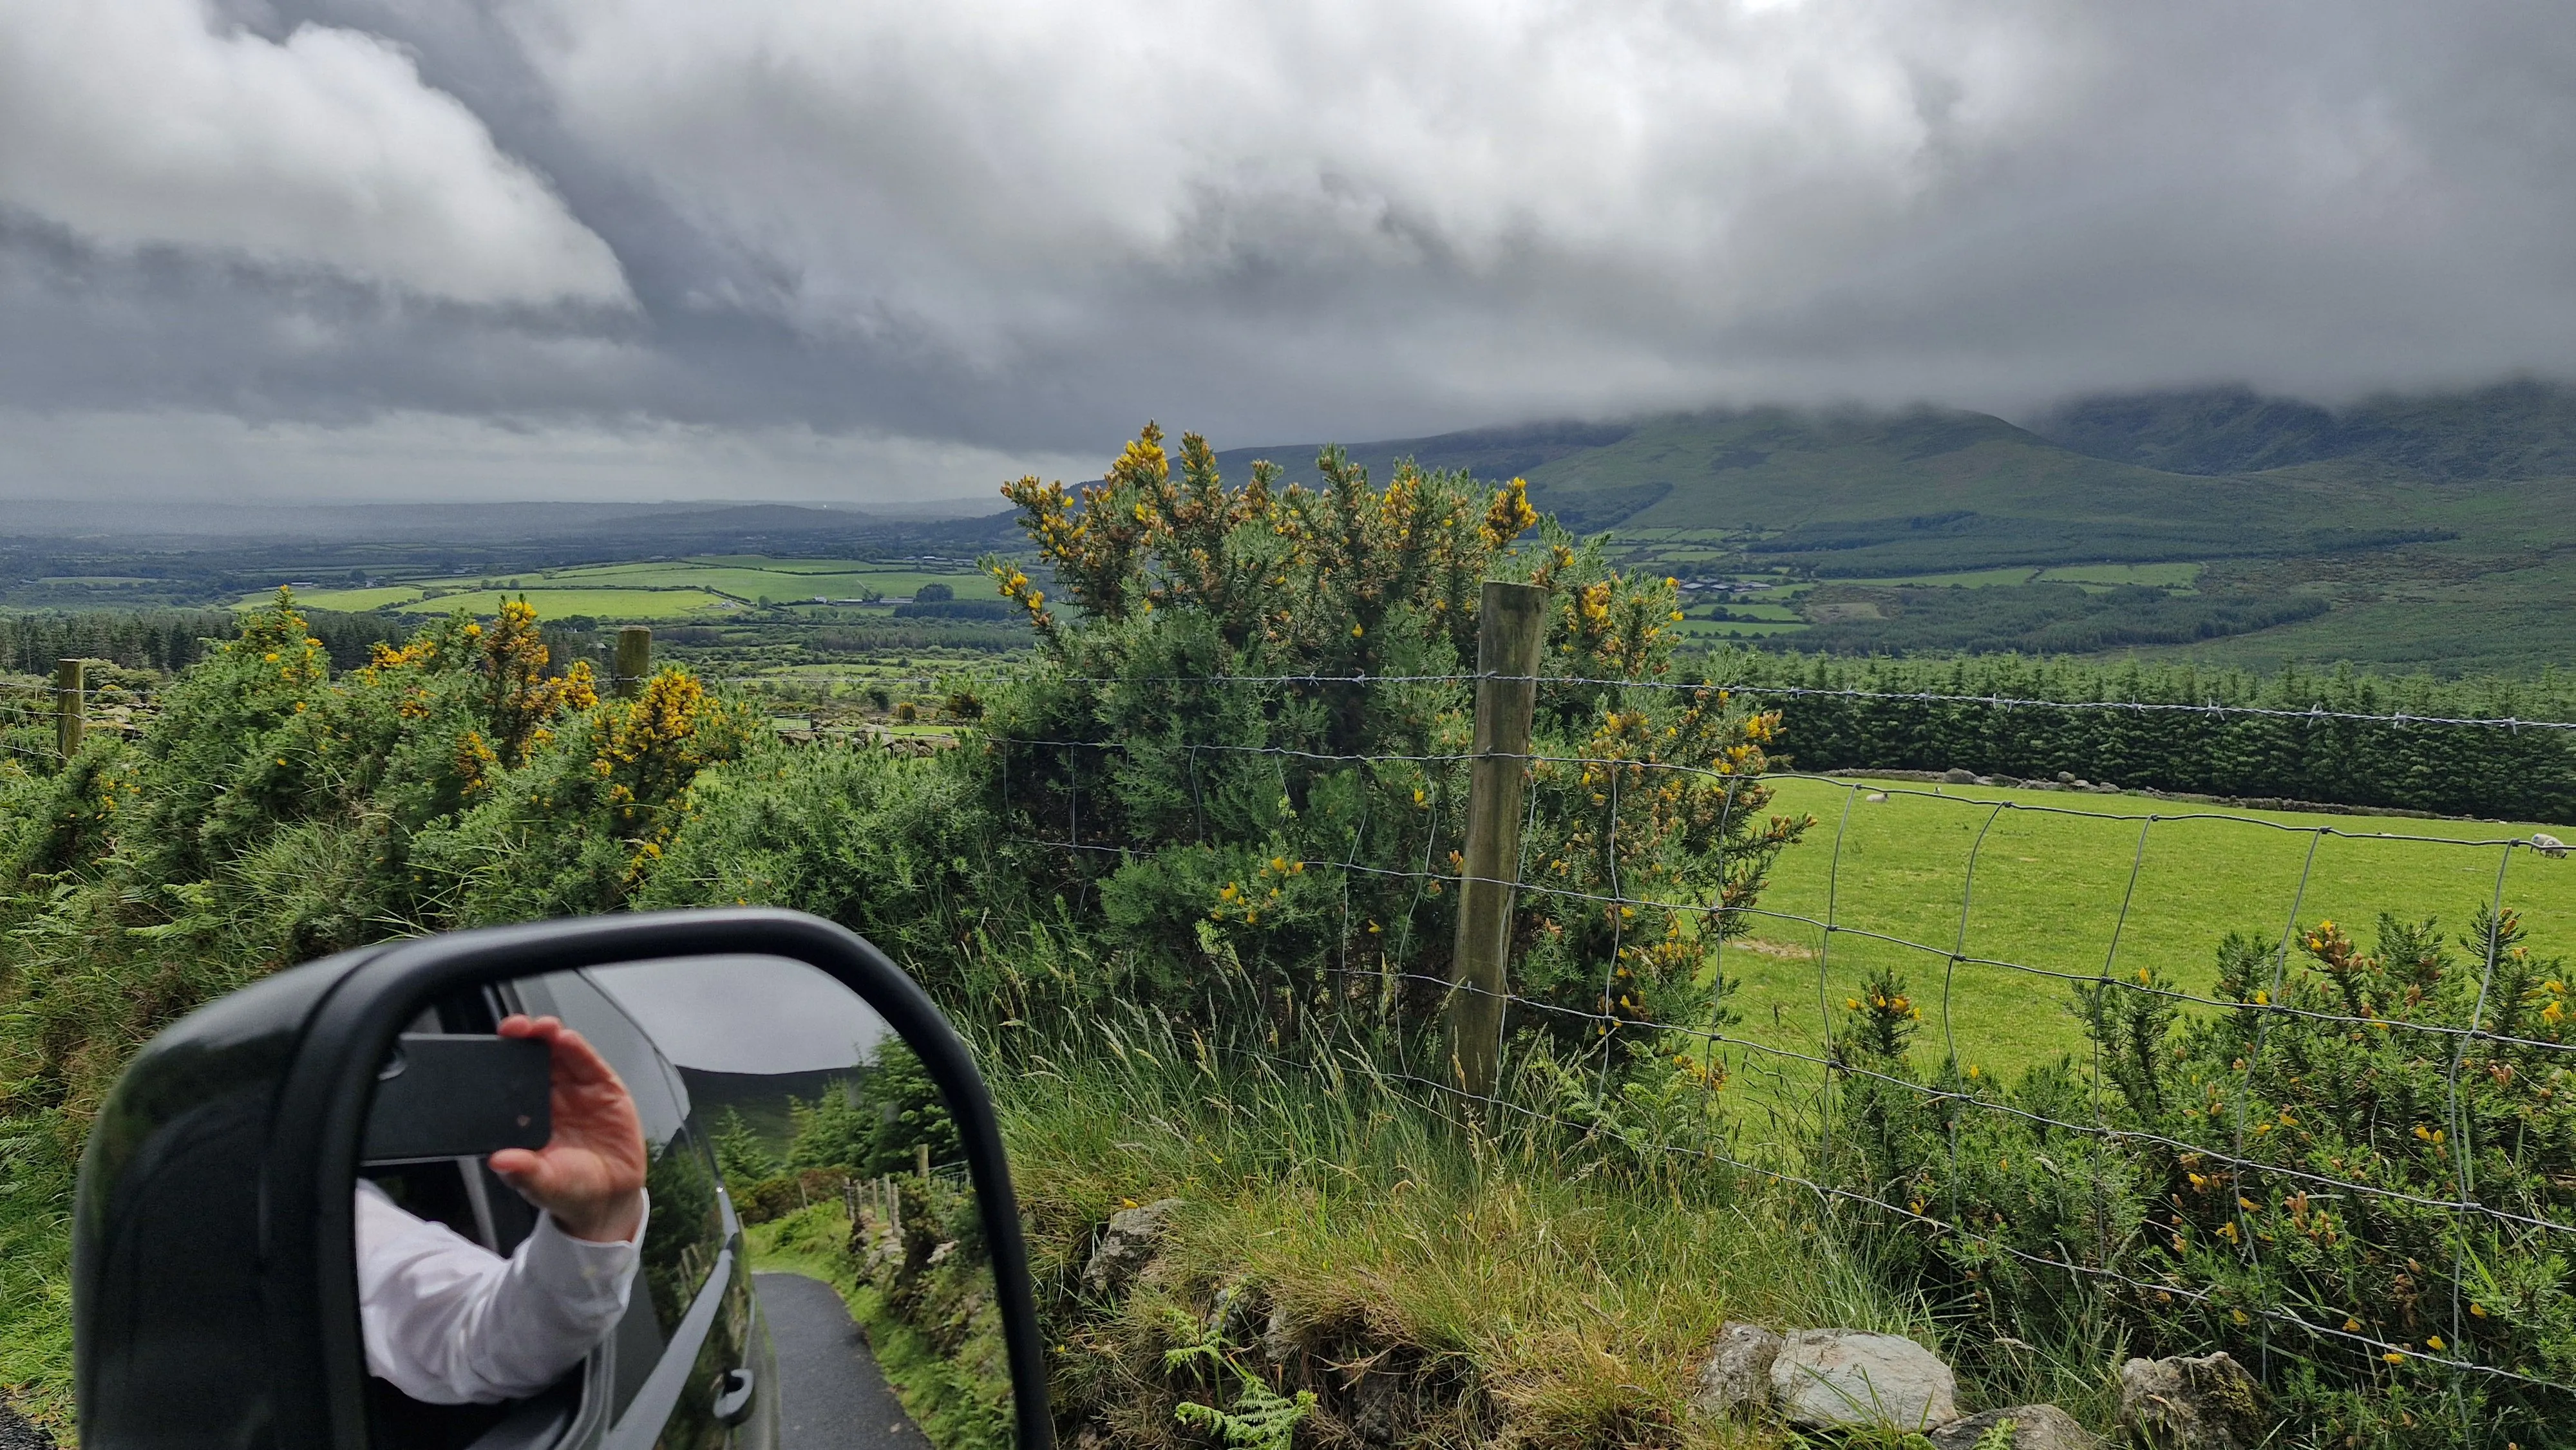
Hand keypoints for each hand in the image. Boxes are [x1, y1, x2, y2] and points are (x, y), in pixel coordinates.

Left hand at [488, 1014, 648, 1243]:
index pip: (508, 1082)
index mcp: (525, 1118)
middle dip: (524, 1039)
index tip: (490, 1052)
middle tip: (516, 1029)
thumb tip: (499, 1160)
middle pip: (532, 1059)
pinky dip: (579, 1050)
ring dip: (549, 1037)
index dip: (500, 1062)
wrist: (611, 1198)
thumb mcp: (544, 1185)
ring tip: (542, 1028)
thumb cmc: (570, 1189)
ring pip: (559, 1054)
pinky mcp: (604, 1089)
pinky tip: (568, 1040)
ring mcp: (577, 1091)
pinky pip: (589, 1064)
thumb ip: (524, 1172)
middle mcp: (549, 1099)